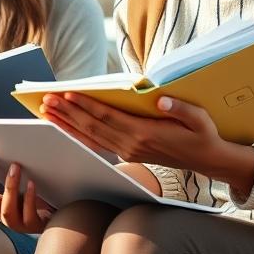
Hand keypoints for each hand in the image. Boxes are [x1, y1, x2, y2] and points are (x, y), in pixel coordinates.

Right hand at [0, 153, 51, 233]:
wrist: (61, 219)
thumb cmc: (40, 200)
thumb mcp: (22, 188)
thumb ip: (13, 175)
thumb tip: (7, 150)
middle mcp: (5, 216)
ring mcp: (19, 224)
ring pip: (7, 210)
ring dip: (9, 187)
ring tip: (16, 167)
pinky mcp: (35, 226)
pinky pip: (29, 214)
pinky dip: (28, 197)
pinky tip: (32, 183)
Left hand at [39, 93, 253, 194]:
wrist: (207, 159)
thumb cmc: (202, 134)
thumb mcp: (199, 118)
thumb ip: (180, 108)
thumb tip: (161, 98)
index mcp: (145, 133)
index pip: (108, 117)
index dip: (86, 106)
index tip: (67, 94)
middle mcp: (131, 144)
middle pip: (92, 127)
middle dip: (68, 113)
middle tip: (46, 100)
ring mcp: (127, 151)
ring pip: (90, 136)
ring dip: (67, 124)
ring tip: (47, 111)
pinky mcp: (126, 153)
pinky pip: (96, 143)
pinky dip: (77, 134)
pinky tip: (63, 126)